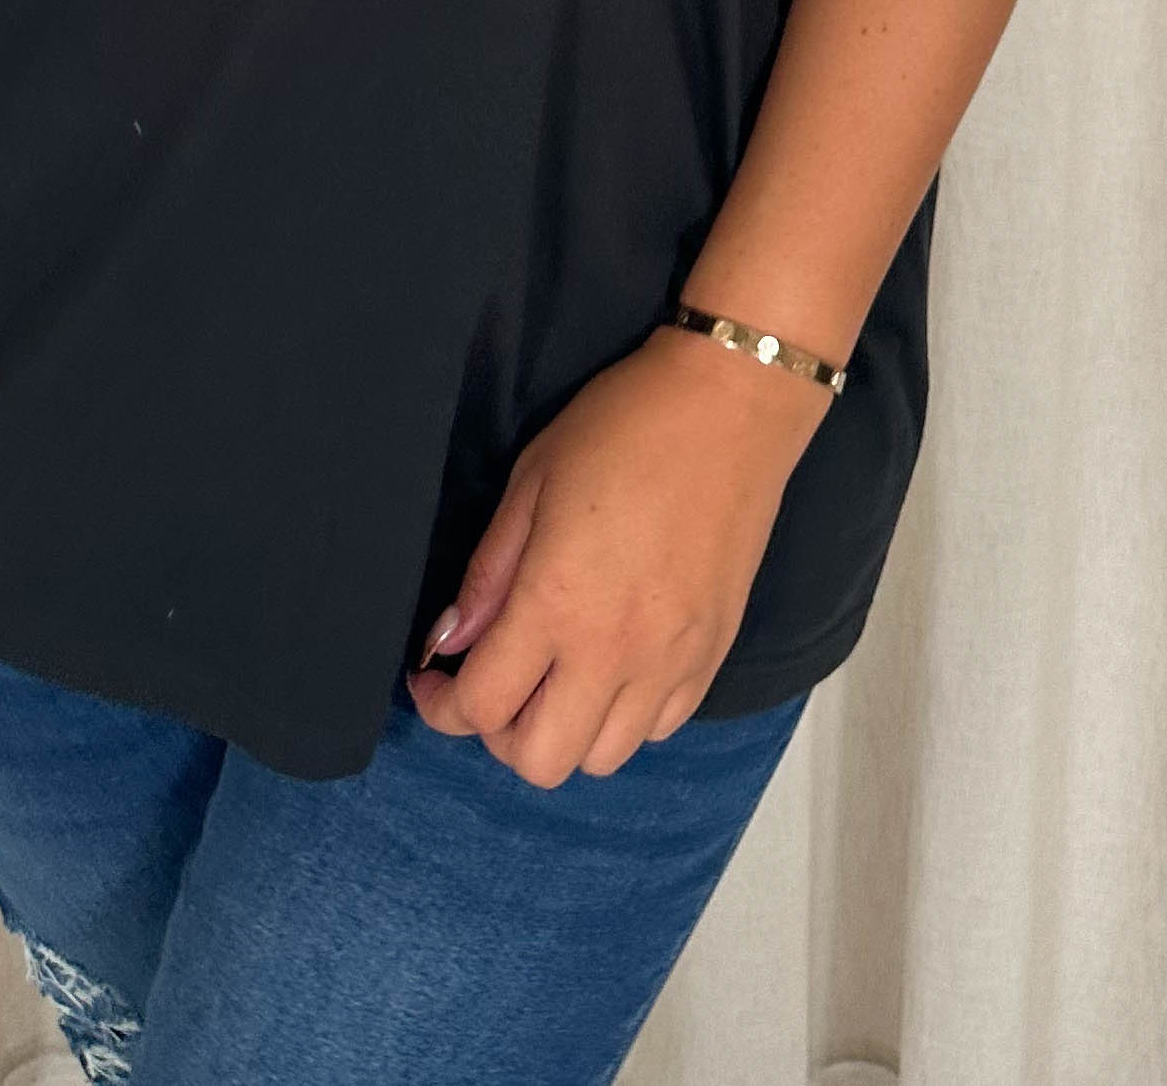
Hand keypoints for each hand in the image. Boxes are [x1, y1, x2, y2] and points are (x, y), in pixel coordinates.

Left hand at [407, 326, 826, 786]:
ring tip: (553, 675)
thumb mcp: (532, 480)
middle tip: (494, 677)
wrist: (733, 406)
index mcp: (556, 605)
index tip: (433, 675)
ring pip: (602, 759)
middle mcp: (615, 653)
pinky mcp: (713, 656)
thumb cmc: (622, 426)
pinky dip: (623, 717)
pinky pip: (658, 730)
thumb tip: (450, 640)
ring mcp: (672, 663)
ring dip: (563, 730)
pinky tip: (611, 665)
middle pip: (539, 761)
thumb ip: (489, 572)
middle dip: (498, 733)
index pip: (481, 709)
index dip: (442, 704)